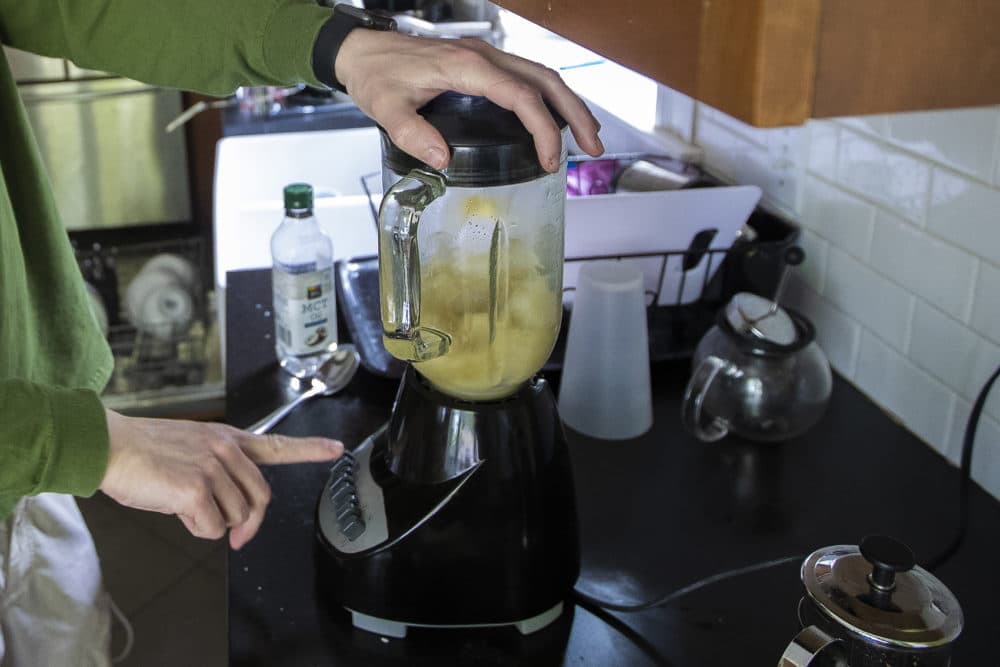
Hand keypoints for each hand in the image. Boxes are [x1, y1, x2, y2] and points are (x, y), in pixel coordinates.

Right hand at [99, 409, 342, 549]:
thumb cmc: (143, 452)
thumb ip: (219, 469)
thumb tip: (230, 510)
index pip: (277, 444)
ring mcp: (213, 467)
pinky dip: (197, 529)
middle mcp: (226, 450)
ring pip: (236, 517)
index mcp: (228, 439)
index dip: (310, 449)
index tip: (337, 448)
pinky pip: (213, 528)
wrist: (109, 446)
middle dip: (249, 524)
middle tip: (236, 537)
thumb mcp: (191, 449)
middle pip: (260, 499)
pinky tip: (176, 511)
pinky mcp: (196, 488)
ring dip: (214, 523)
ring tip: (184, 507)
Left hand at [335, 31, 603, 171]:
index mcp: (466, 66)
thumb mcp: (385, 108)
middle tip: (594, 147)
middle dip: (575, 114)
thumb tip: (443, 159)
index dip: (542, 128)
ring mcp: (486, 58)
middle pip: (545, 81)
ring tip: (587, 137)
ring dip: (568, 105)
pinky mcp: (482, 65)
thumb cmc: (375, 74)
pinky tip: (555, 121)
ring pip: (541, 76)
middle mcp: (484, 57)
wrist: (362, 50)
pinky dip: (549, 99)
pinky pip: (527, 77)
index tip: (550, 159)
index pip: (520, 95)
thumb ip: (412, 133)